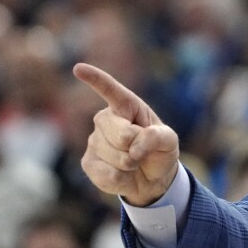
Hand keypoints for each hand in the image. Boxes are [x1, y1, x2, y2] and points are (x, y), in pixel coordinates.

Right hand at [73, 63, 179, 206]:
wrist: (152, 178)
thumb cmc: (160, 151)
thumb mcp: (169, 141)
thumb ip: (157, 137)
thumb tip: (133, 144)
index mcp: (127, 107)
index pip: (111, 91)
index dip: (96, 79)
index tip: (79, 68)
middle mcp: (106, 120)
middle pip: (120, 134)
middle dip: (137, 147)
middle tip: (142, 151)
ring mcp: (94, 141)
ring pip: (115, 157)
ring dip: (131, 165)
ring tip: (134, 162)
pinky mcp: (88, 162)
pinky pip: (107, 174)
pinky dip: (122, 179)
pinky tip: (123, 174)